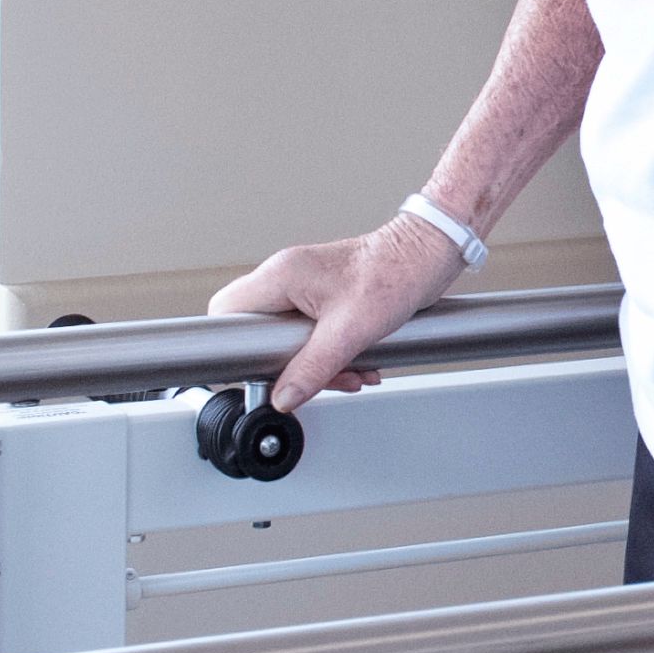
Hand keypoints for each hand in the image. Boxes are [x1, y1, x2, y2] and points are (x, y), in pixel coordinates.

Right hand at [208, 216, 465, 410]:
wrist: (428, 256)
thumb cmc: (395, 274)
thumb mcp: (350, 331)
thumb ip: (313, 368)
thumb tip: (284, 397)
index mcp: (281, 276)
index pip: (225, 311)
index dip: (233, 346)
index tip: (253, 373)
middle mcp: (286, 277)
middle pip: (257, 331)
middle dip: (287, 364)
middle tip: (313, 378)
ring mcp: (304, 286)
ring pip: (287, 337)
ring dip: (316, 364)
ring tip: (349, 373)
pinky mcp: (323, 297)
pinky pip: (311, 334)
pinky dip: (331, 354)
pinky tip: (357, 363)